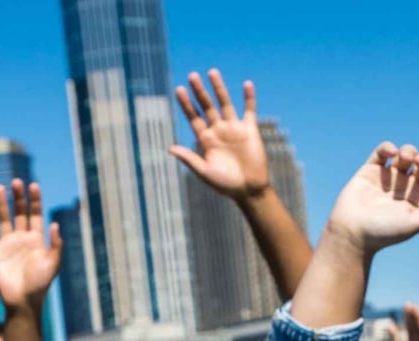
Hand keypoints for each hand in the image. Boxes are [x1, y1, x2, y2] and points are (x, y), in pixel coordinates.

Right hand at [0, 180, 61, 309]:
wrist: (22, 301)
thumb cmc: (40, 284)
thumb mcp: (53, 264)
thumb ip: (55, 244)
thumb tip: (56, 224)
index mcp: (36, 240)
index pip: (36, 215)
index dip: (35, 200)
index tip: (34, 185)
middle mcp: (21, 239)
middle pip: (20, 213)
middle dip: (18, 198)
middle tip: (16, 182)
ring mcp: (6, 245)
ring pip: (3, 219)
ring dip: (1, 204)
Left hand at [169, 70, 268, 201]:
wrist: (248, 190)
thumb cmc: (225, 185)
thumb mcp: (204, 172)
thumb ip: (189, 158)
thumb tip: (170, 148)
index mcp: (205, 140)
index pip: (193, 117)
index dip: (186, 104)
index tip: (179, 89)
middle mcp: (218, 131)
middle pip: (207, 106)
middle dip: (199, 92)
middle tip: (192, 75)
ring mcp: (234, 128)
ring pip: (225, 103)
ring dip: (219, 88)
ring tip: (212, 72)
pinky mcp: (249, 130)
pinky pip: (249, 110)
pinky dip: (249, 98)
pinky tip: (247, 84)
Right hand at [323, 143, 418, 255]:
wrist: (351, 232)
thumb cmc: (383, 233)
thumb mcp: (413, 224)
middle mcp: (407, 187)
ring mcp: (389, 178)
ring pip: (407, 154)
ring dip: (409, 151)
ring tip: (403, 159)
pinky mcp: (371, 170)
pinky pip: (383, 152)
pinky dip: (388, 147)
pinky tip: (391, 152)